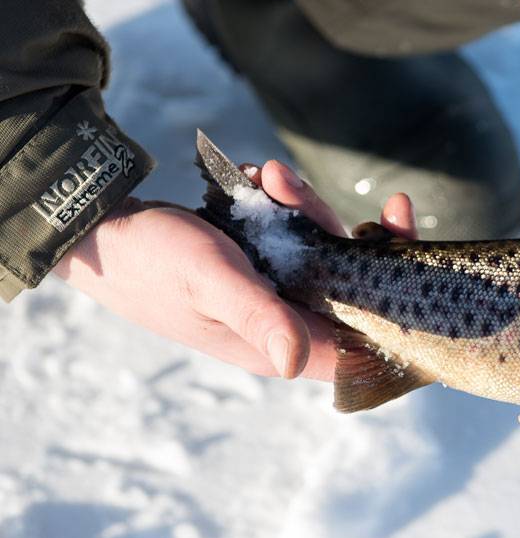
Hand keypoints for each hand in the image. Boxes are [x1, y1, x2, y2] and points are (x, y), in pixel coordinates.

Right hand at [55, 159, 415, 382]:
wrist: (99, 229)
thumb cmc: (151, 259)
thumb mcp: (209, 279)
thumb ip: (257, 315)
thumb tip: (295, 362)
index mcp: (279, 343)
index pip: (363, 341)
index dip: (399, 306)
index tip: (402, 242)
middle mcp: (285, 323)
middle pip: (353, 289)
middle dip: (343, 233)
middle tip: (330, 191)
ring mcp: (274, 293)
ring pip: (324, 255)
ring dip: (304, 209)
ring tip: (265, 175)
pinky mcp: (261, 265)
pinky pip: (294, 236)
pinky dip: (282, 205)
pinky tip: (253, 179)